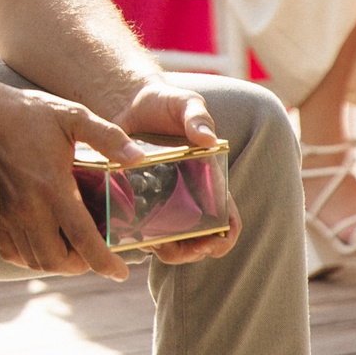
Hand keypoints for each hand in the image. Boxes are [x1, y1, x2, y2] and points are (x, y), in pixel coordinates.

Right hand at [0, 78, 137, 280]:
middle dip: (79, 266)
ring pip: (32, 258)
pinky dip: (29, 254)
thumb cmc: (27, 112)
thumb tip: (136, 158)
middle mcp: (28, 207)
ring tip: (70, 248)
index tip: (120, 272)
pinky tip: (41, 240)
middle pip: (55, 260)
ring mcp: (6, 213)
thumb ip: (107, 137)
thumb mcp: (73, 115)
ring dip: (55, 261)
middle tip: (93, 255)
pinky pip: (10, 250)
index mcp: (52, 186)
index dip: (104, 261)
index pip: (82, 238)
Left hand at [111, 80, 241, 264]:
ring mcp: (161, 203)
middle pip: (198, 242)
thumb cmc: (164, 103)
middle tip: (177, 247)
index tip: (213, 240)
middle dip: (191, 252)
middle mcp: (188, 198)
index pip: (228, 222)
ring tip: (156, 245)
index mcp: (209, 182)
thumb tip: (207, 139)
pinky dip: (139, 239)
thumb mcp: (185, 103)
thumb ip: (197, 116)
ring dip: (167, 251)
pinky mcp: (135, 202)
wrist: (128, 102)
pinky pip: (140, 231)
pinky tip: (130, 234)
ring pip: (170, 243)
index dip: (225, 238)